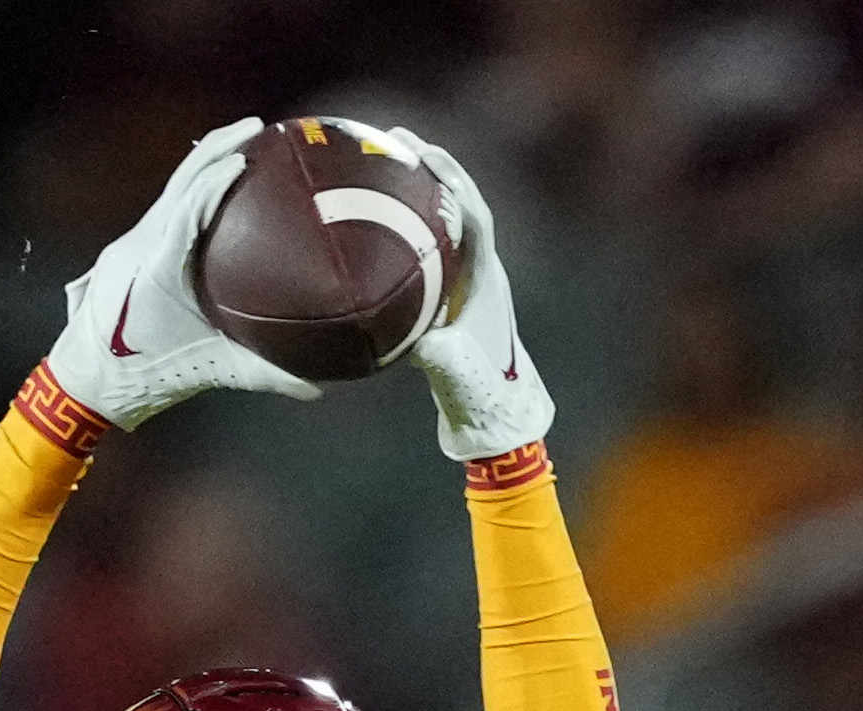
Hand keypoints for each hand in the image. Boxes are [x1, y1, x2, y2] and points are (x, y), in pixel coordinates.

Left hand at [46, 120, 321, 431]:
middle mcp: (141, 243)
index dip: (215, 179)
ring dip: (207, 161)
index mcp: (156, 266)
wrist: (86, 380)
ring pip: (173, 186)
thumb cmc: (141, 375)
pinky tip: (218, 185)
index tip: (247, 158)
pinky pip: (168, 205)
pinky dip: (195, 187)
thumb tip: (318, 386)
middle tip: (258, 128)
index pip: (188, 208)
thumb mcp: (209, 372)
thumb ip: (264, 375)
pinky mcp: (133, 248)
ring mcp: (133, 242)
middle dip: (219, 147)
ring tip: (244, 144)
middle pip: (181, 179)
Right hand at [362, 122, 548, 460]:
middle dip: (434, 168)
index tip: (426, 155)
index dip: (453, 182)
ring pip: (445, 220)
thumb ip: (445, 360)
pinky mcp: (449, 293)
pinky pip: (426, 245)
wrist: (492, 419)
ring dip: (420, 188)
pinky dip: (404, 222)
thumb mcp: (458, 377)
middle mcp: (480, 271)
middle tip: (396, 138)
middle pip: (461, 202)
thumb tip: (424, 343)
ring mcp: (465, 280)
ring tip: (384, 157)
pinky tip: (370, 213)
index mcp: (487, 281)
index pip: (476, 217)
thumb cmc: (479, 398)